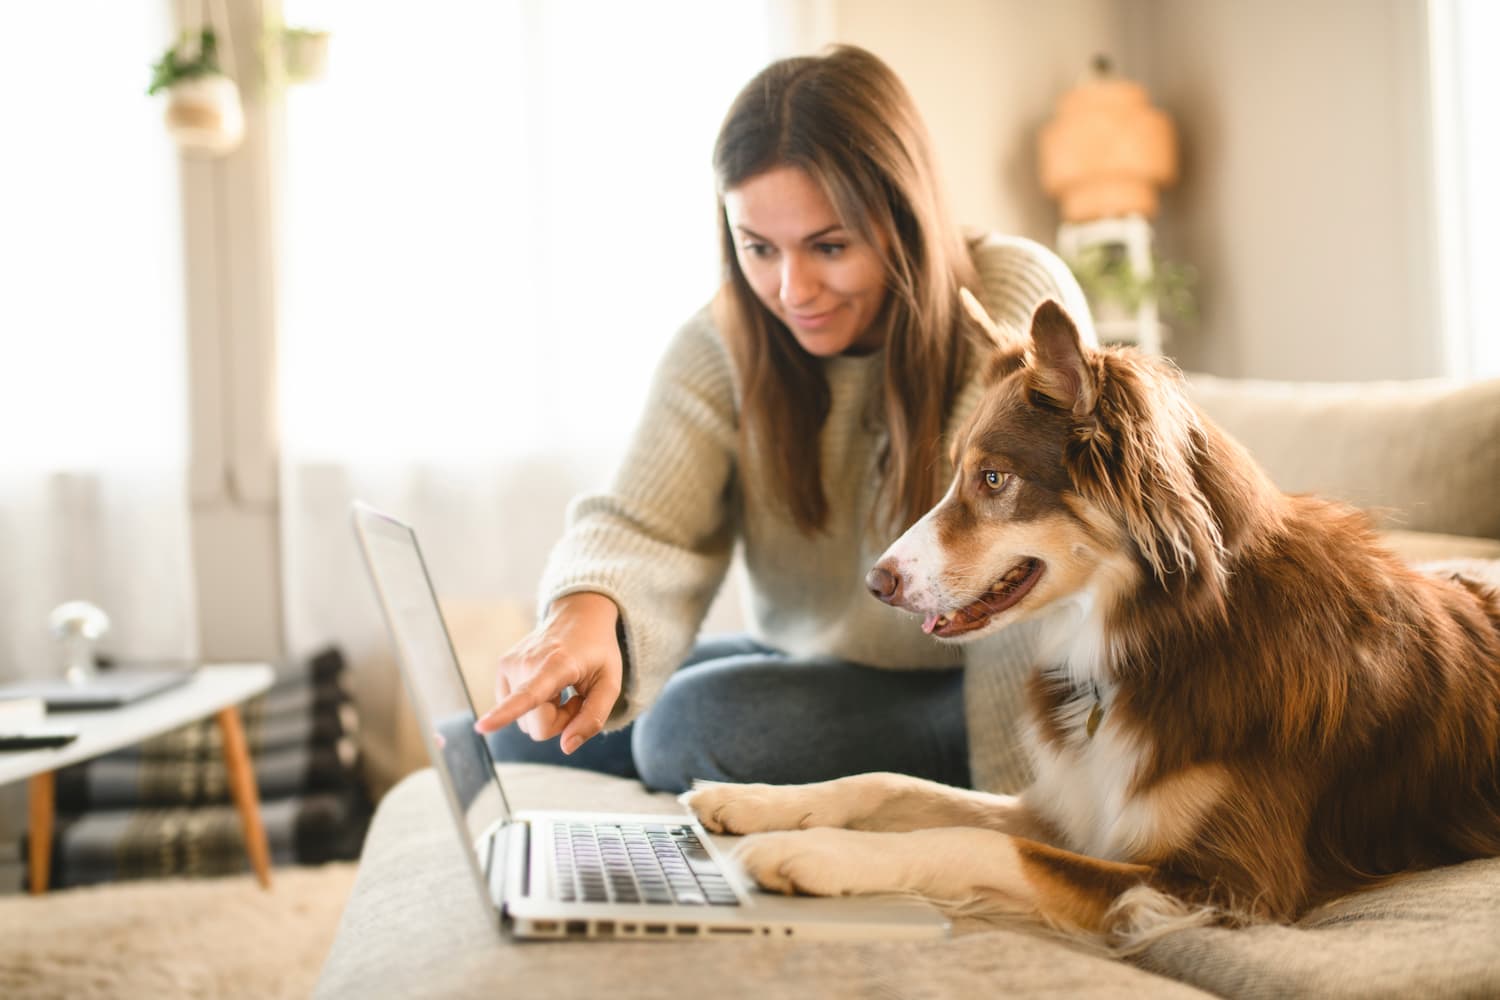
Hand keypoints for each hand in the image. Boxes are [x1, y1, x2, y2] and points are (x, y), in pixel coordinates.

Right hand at [472, 592, 622, 755]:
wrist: (579, 616)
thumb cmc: (598, 652)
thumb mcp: (610, 685)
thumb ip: (593, 718)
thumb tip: (565, 747)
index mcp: (556, 665)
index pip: (528, 695)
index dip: (505, 713)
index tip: (482, 727)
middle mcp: (526, 662)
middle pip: (536, 726)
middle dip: (560, 722)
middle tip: (575, 696)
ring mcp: (510, 663)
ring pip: (524, 722)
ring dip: (546, 713)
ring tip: (562, 688)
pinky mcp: (502, 667)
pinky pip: (515, 709)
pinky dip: (534, 706)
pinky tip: (547, 686)